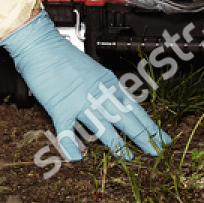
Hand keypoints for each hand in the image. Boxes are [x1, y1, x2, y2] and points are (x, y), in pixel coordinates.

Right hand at [0, 13, 169, 160]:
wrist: (40, 45)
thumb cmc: (63, 55)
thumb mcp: (92, 70)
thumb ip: (103, 88)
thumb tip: (114, 103)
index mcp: (107, 83)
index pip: (134, 108)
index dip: (149, 125)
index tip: (162, 138)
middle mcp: (97, 93)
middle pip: (125, 119)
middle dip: (143, 137)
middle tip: (156, 151)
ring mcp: (79, 101)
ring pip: (102, 127)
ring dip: (116, 144)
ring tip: (128, 157)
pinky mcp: (59, 107)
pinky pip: (66, 131)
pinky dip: (70, 145)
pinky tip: (77, 157)